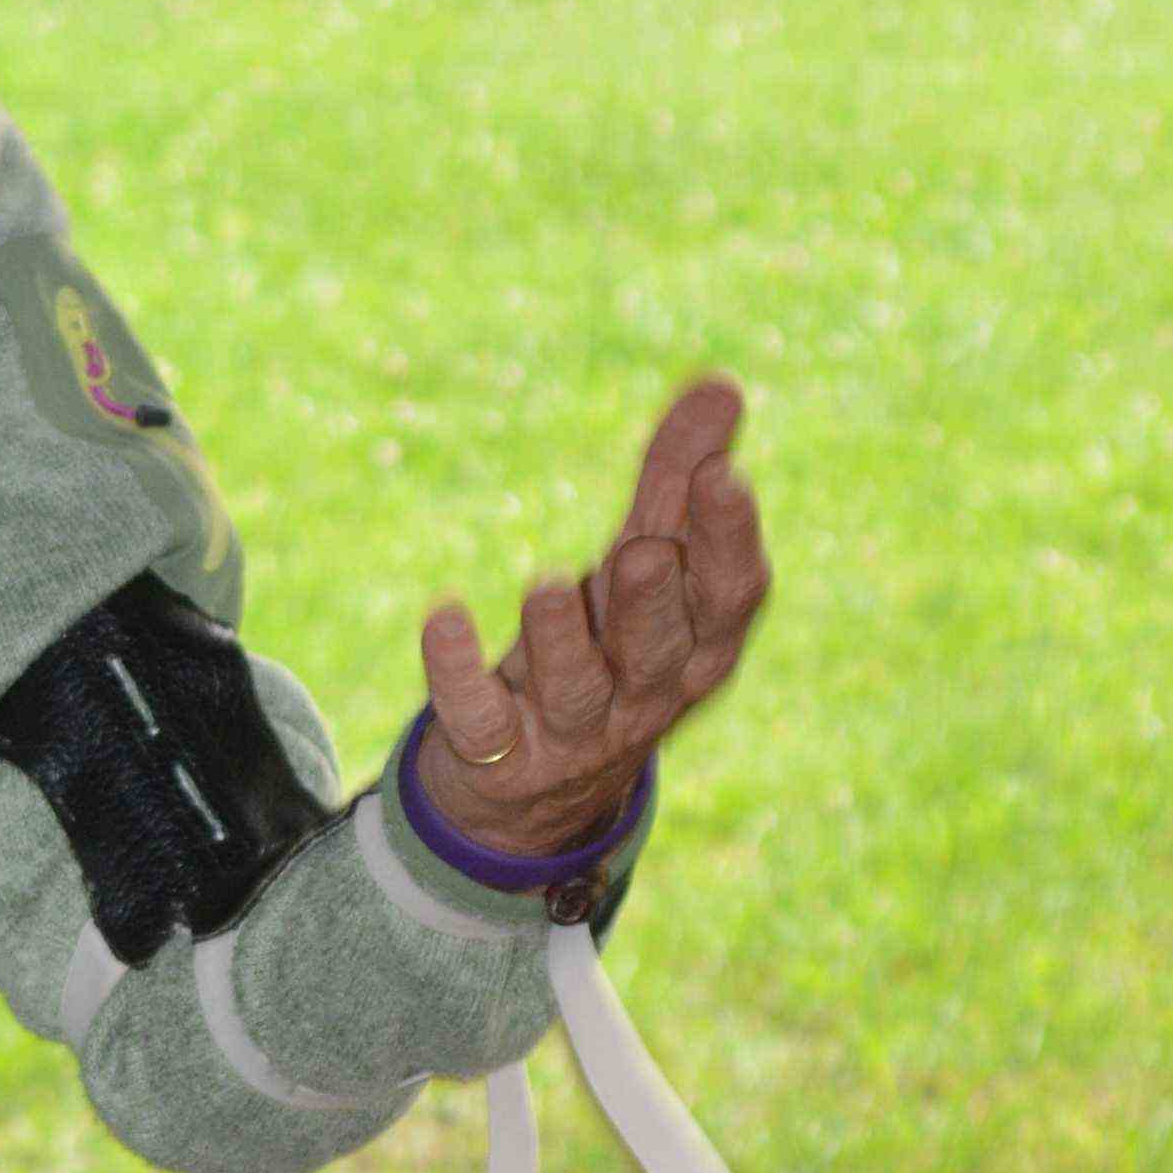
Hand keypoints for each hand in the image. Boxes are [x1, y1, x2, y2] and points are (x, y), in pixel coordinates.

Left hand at [414, 375, 768, 865]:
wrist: (543, 787)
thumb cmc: (615, 645)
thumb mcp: (650, 565)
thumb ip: (678, 480)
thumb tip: (722, 385)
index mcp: (698, 645)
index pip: (729, 598)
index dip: (729, 541)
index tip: (721, 478)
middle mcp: (646, 694)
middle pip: (660, 653)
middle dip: (652, 603)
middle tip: (641, 553)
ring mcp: (574, 732)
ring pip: (575, 690)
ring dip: (562, 641)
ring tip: (546, 587)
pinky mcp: (503, 755)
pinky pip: (482, 720)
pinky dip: (459, 674)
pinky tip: (444, 619)